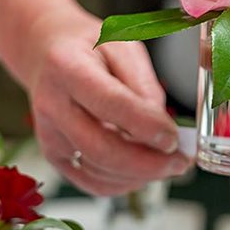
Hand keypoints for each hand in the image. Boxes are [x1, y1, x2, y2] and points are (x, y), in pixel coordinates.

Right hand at [0, 0, 189, 194]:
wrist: (49, 54)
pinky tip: (143, 171)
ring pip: (99, 170)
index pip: (109, 103)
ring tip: (167, 164)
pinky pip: (92, 183)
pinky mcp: (54, 155)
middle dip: (149, 163)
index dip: (145, 126)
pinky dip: (124, 183)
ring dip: (141, 175)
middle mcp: (52, 104)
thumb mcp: (124, 46)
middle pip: (101, 148)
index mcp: (68, 67)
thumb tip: (162, 128)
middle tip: (180, 161)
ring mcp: (49, 134)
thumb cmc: (90, 48)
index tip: (174, 138)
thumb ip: (144, 86)